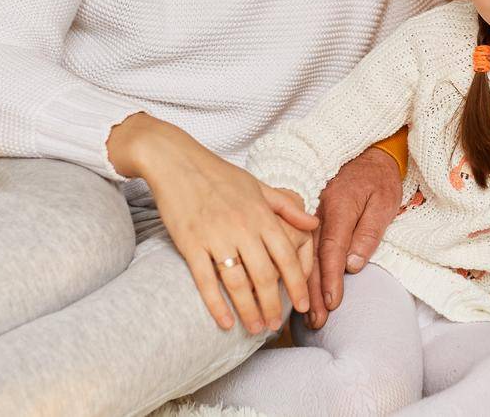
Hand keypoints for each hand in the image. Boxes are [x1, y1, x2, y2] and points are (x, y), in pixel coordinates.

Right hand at [106, 112, 317, 334]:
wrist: (176, 161)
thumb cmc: (218, 174)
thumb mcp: (258, 186)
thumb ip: (287, 207)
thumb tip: (314, 223)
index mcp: (261, 214)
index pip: (287, 255)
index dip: (297, 283)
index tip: (302, 305)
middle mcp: (242, 227)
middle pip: (264, 275)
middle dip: (273, 305)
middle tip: (275, 326)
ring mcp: (215, 236)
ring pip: (237, 283)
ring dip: (248, 310)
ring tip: (254, 328)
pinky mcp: (190, 243)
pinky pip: (206, 280)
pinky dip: (216, 304)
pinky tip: (225, 322)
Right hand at [305, 144, 401, 329]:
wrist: (367, 151)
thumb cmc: (379, 179)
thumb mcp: (384, 202)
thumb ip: (368, 233)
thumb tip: (352, 266)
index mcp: (339, 206)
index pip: (333, 249)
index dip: (331, 278)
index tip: (332, 303)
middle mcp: (318, 210)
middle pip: (312, 257)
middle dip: (313, 291)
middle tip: (317, 321)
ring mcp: (309, 212)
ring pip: (301, 254)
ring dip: (304, 285)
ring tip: (307, 314)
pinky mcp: (305, 214)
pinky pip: (297, 244)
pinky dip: (295, 268)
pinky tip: (294, 288)